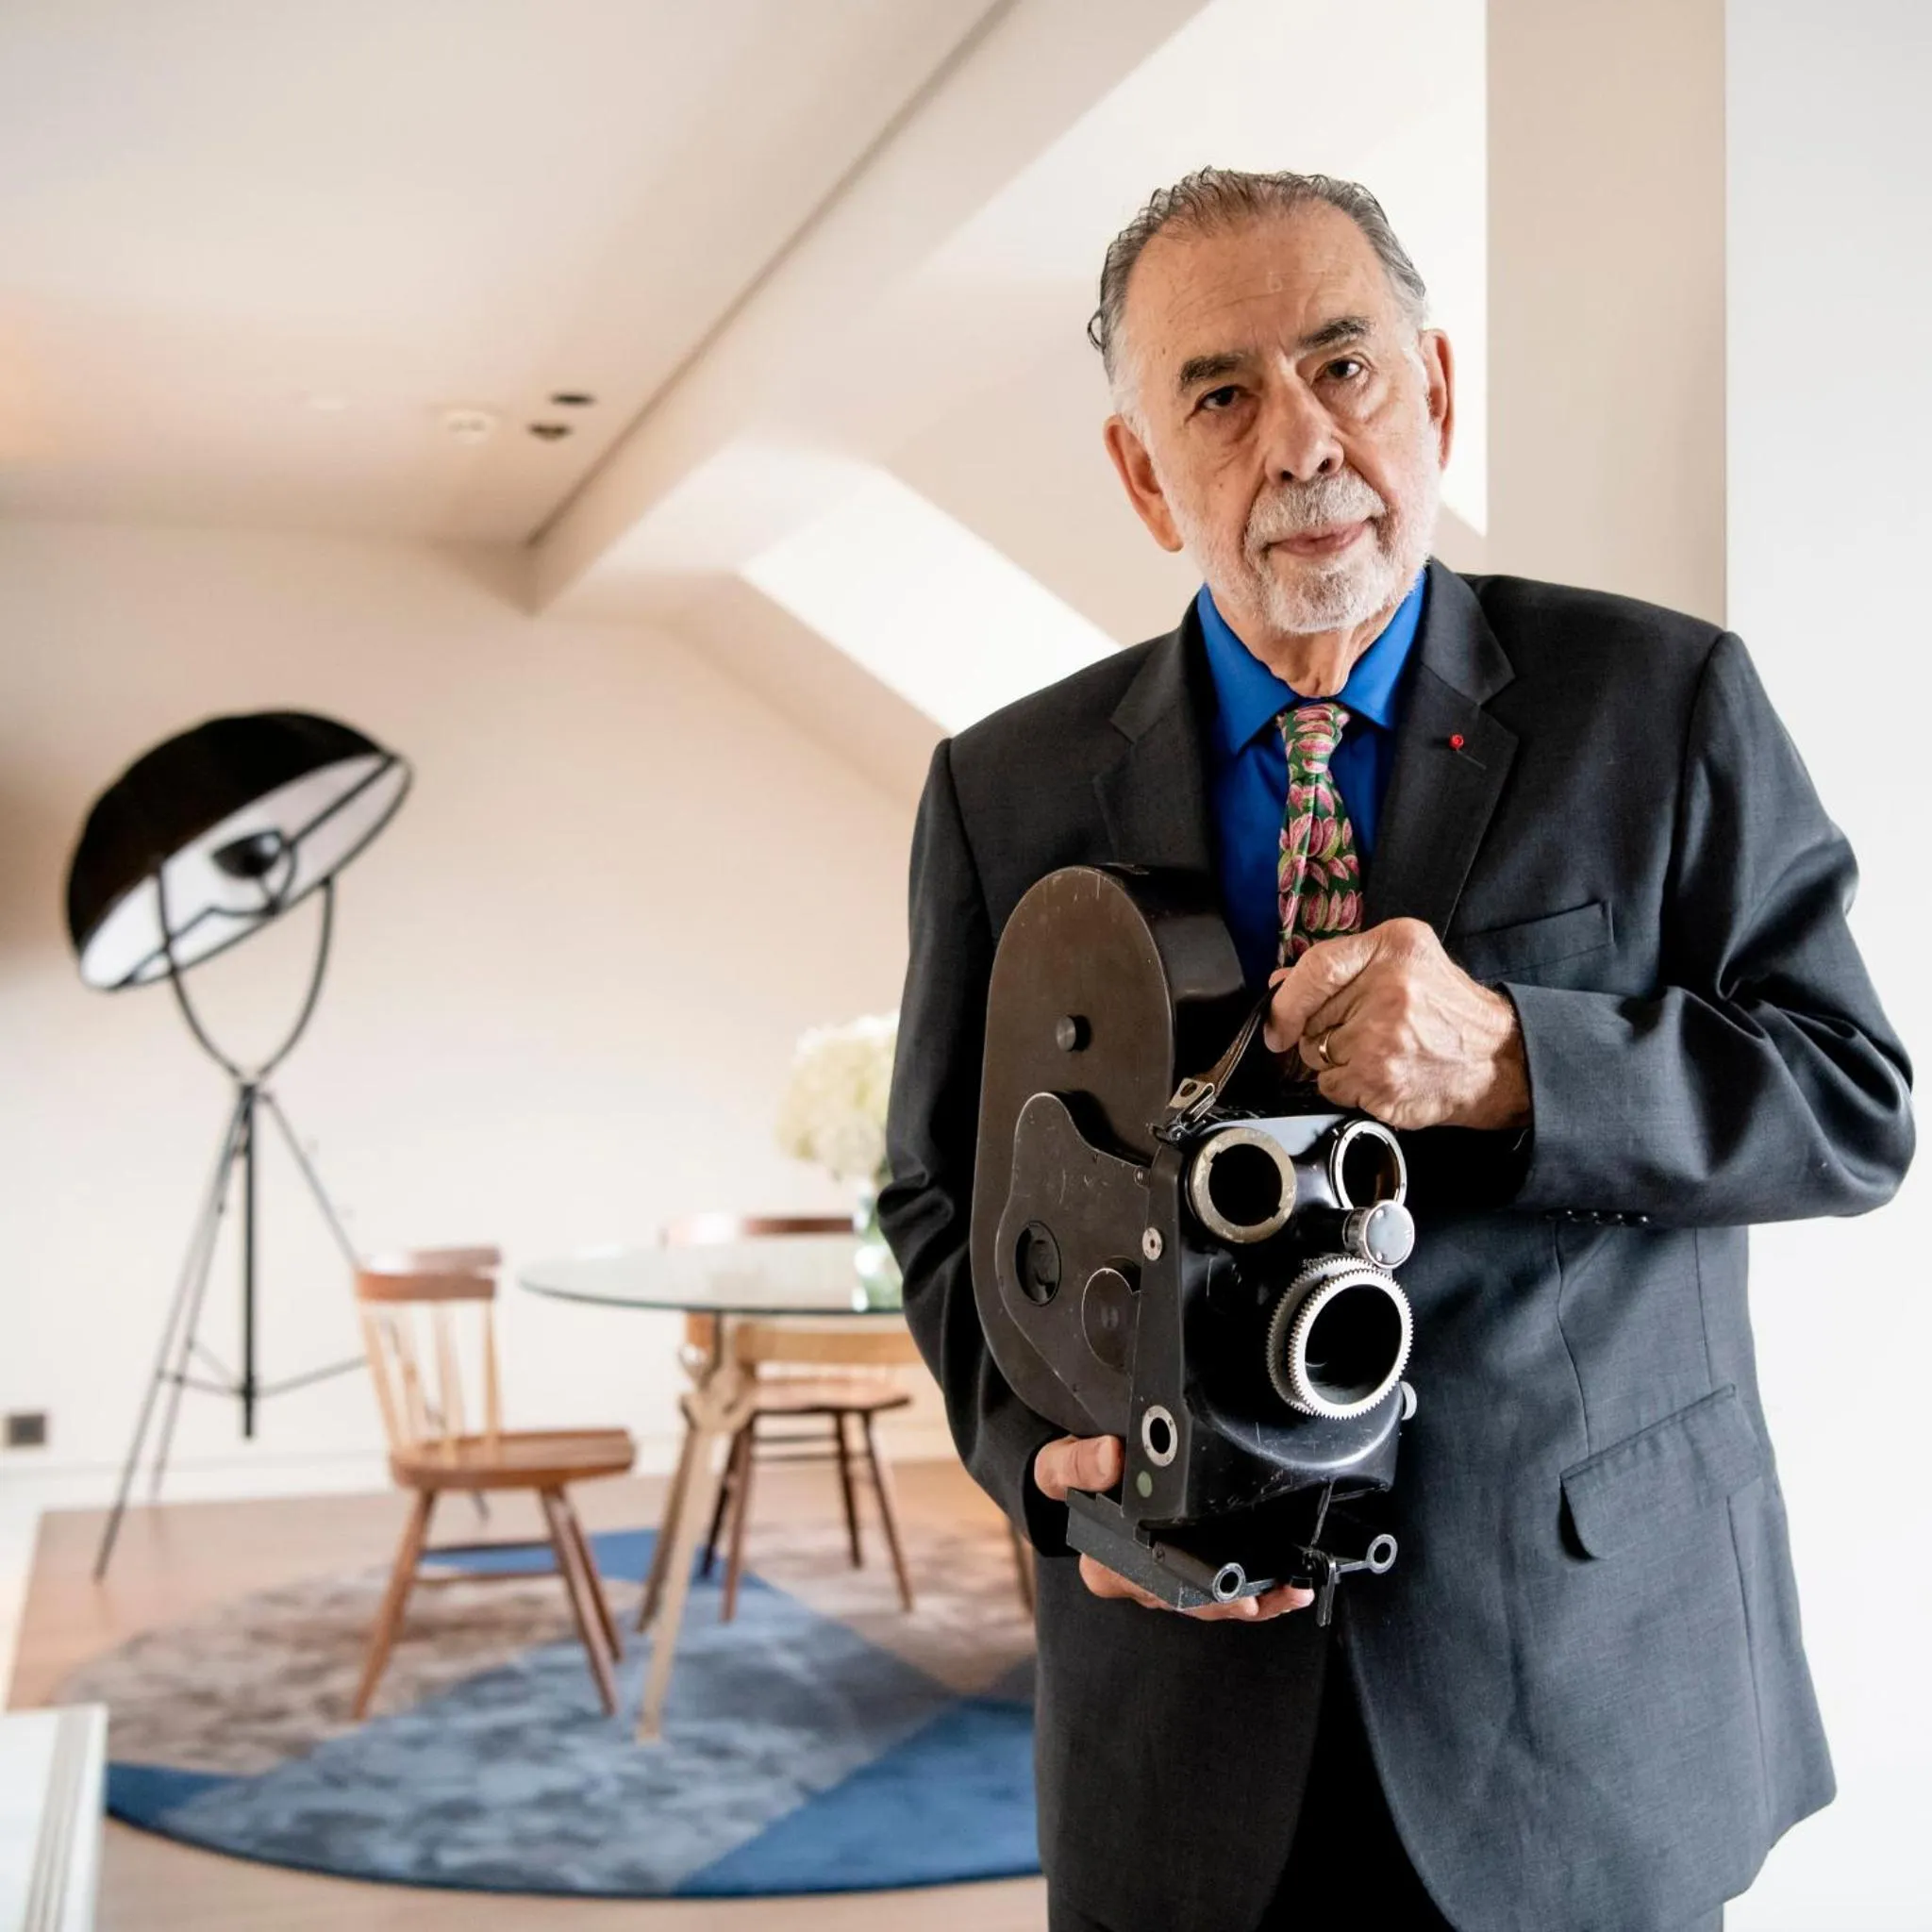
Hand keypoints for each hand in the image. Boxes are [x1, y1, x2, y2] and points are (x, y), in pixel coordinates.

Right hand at [1032, 1434, 1314, 1621]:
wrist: (1077, 1477)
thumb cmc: (1070, 1478)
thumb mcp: (1058, 1465)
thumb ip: (1078, 1463)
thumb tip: (1110, 1457)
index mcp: (1102, 1563)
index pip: (1146, 1586)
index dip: (1186, 1589)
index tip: (1225, 1587)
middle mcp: (1133, 1582)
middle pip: (1186, 1601)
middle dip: (1230, 1601)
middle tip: (1269, 1594)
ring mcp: (1162, 1582)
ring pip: (1208, 1603)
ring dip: (1253, 1600)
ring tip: (1289, 1590)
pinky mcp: (1184, 1574)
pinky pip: (1221, 1594)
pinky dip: (1257, 1593)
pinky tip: (1286, 1588)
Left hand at [1262, 918, 1530, 1132]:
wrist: (1497, 1060)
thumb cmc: (1450, 1010)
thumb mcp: (1408, 961)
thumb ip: (1345, 965)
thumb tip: (1282, 982)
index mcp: (1394, 947)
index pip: (1316, 966)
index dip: (1287, 997)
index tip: (1278, 1017)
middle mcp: (1389, 989)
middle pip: (1311, 1015)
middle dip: (1319, 1029)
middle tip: (1358, 1031)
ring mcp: (1383, 1039)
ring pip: (1315, 1053)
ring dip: (1333, 1058)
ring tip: (1376, 1050)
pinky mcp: (1380, 1081)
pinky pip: (1330, 1085)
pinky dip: (1346, 1085)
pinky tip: (1379, 1072)